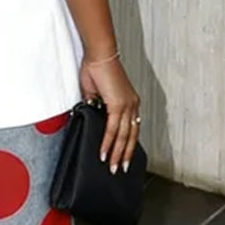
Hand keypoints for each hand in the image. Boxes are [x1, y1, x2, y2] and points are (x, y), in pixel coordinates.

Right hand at [79, 56, 140, 174]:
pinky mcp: (118, 104)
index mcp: (130, 101)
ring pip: (124, 136)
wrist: (99, 56)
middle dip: (125, 154)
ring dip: (118, 153)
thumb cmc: (97, 68)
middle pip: (131, 136)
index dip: (127, 144)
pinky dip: (108, 142)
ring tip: (113, 167)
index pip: (131, 128)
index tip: (123, 156)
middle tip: (120, 169)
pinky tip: (104, 153)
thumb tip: (91, 116)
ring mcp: (127, 105)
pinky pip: (113, 129)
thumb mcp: (95, 93)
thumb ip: (95, 106)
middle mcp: (132, 104)